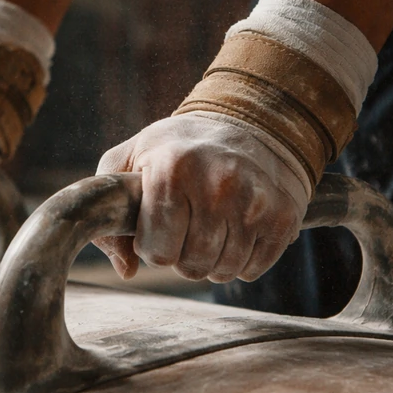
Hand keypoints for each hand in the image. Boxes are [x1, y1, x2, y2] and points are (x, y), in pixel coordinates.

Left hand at [93, 113, 307, 282]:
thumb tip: (126, 270)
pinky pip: (253, 269)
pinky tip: (237, 229)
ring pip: (223, 271)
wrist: (251, 121)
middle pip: (191, 266)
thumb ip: (109, 212)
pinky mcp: (283, 217)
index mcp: (173, 170)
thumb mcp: (131, 158)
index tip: (158, 225)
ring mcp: (256, 202)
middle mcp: (217, 186)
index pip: (157, 252)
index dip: (152, 245)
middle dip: (182, 255)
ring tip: (211, 227)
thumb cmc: (180, 146)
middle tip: (186, 226)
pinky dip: (242, 260)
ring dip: (212, 260)